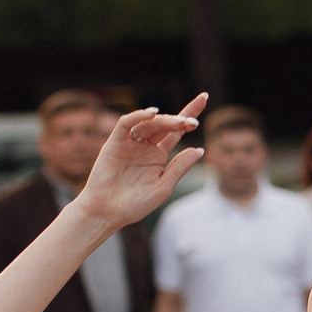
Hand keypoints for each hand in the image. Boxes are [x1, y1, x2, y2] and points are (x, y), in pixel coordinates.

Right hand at [75, 98, 208, 230]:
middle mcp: (145, 146)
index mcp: (158, 155)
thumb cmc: (135, 204)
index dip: (190, 114)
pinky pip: (126, 124)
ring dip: (164, 120)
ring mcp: (130, 143)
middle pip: (165, 125)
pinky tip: (152, 113)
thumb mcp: (163, 187)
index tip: (205, 97)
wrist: (107, 213)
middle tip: (193, 123)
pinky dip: (138, 116)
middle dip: (180, 119)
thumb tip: (200, 150)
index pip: (177, 131)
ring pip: (148, 123)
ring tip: (179, 122)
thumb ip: (179, 167)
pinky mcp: (114, 143)